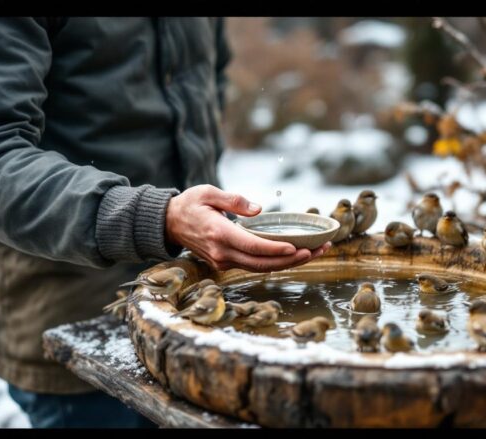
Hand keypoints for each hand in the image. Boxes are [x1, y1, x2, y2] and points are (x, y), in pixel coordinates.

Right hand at [165, 184, 330, 271]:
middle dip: (291, 260)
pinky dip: (275, 263)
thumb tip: (258, 209)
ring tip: (313, 253)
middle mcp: (222, 253)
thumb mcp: (208, 192)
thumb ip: (234, 200)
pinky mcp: (225, 263)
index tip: (297, 247)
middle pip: (262, 263)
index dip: (276, 249)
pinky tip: (293, 256)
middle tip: (316, 251)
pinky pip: (254, 266)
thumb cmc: (190, 204)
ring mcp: (223, 261)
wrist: (169, 223)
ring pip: (260, 268)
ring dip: (287, 264)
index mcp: (219, 234)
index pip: (253, 246)